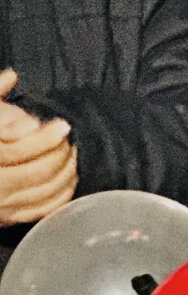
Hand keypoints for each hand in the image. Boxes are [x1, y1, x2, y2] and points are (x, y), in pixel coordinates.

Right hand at [0, 68, 76, 225]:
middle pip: (35, 172)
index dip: (43, 138)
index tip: (62, 125)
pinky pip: (41, 210)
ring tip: (73, 156)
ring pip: (42, 192)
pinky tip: (69, 179)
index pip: (16, 151)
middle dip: (60, 155)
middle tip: (71, 142)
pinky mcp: (6, 217)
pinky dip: (61, 195)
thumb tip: (11, 77)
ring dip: (66, 173)